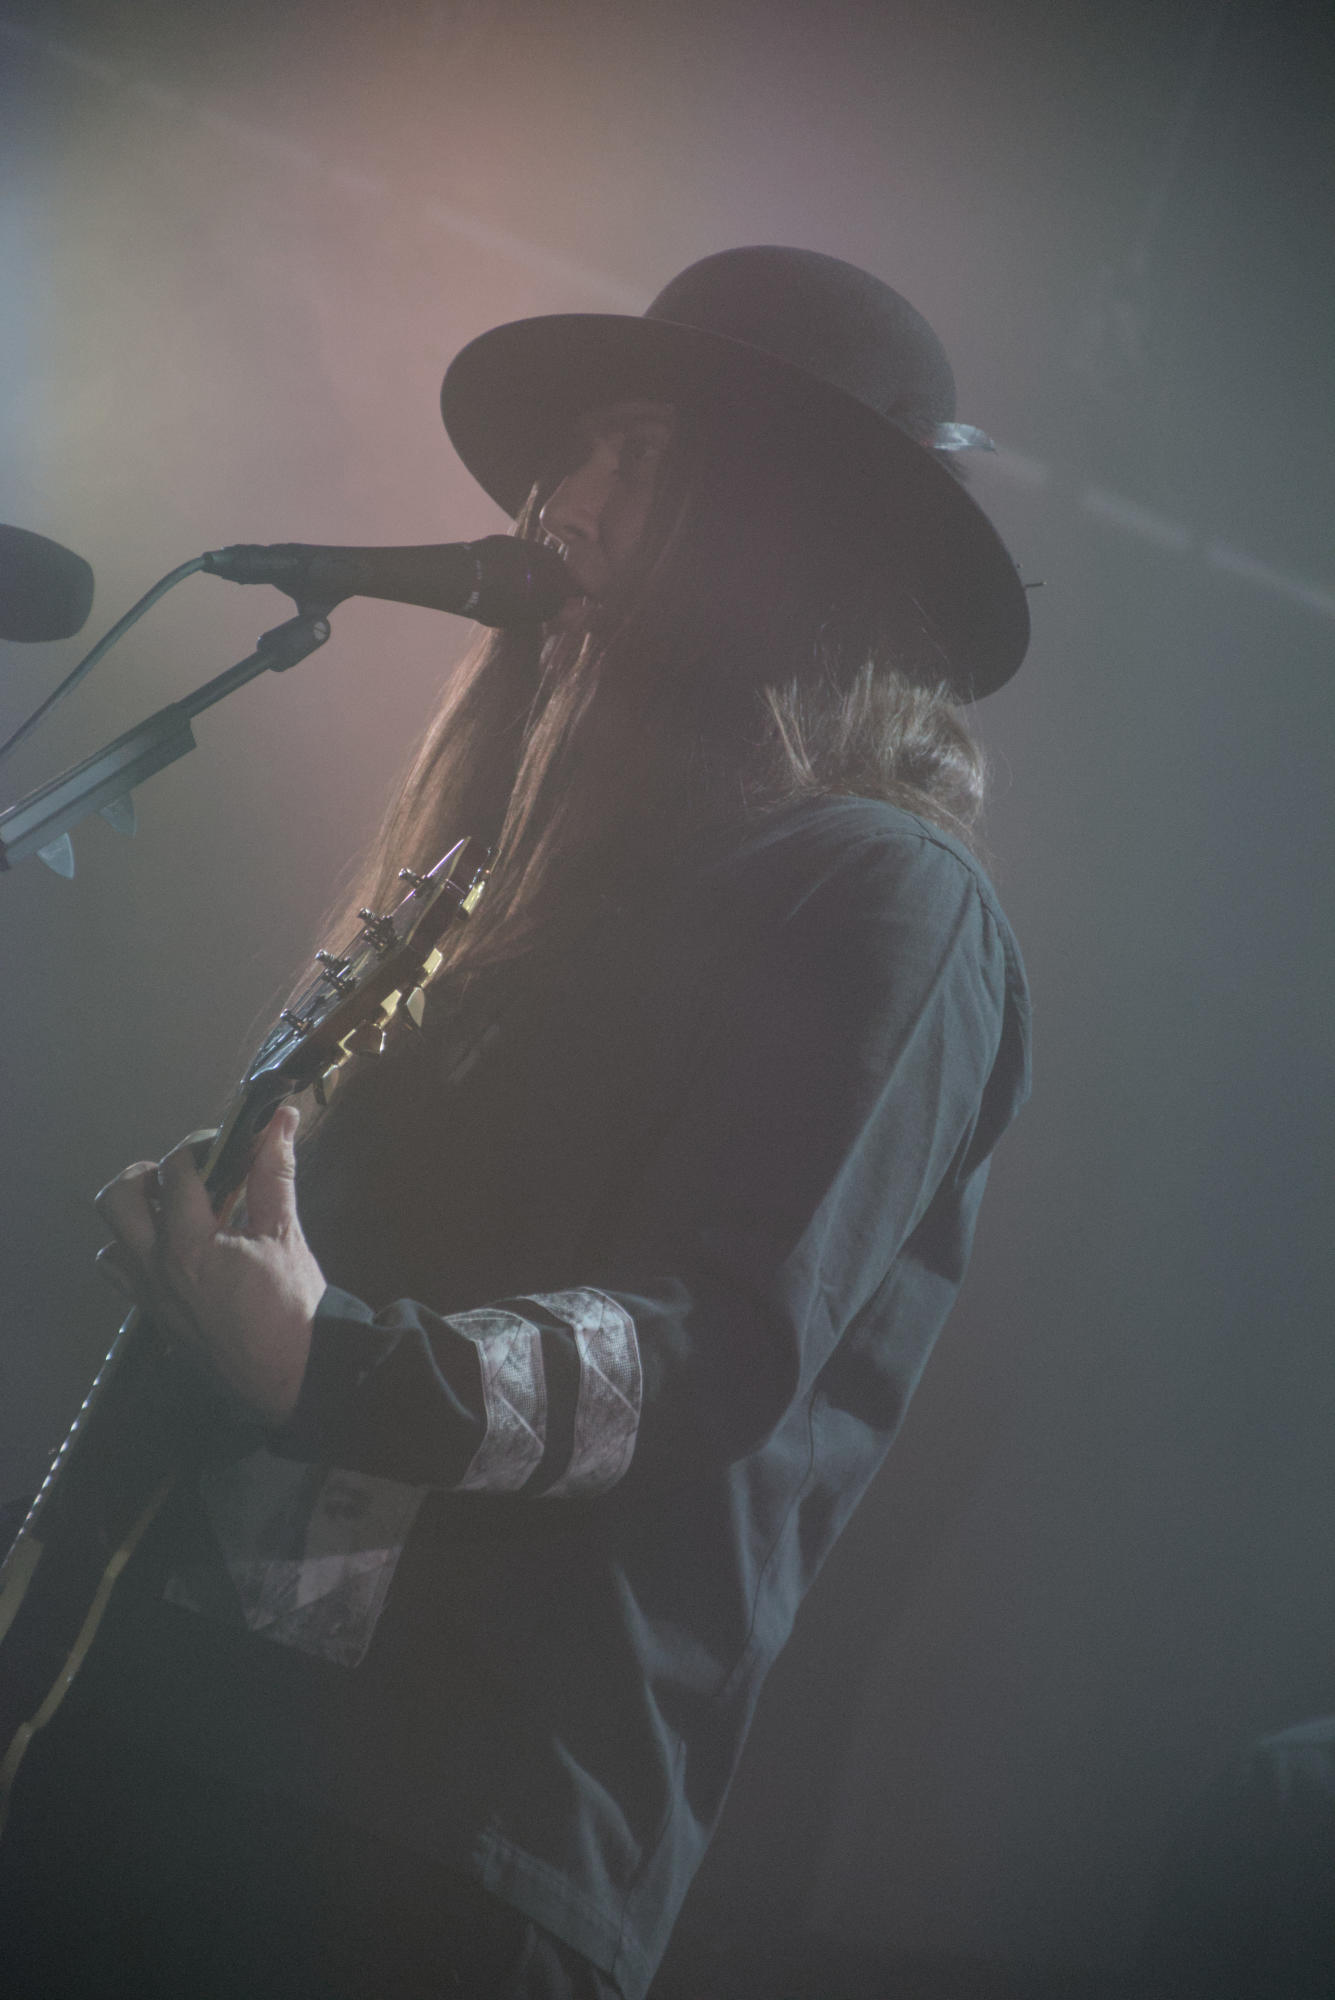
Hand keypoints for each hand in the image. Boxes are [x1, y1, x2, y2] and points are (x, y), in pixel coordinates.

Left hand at [94, 1104, 324, 1427]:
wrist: (291, 1375)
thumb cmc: (292, 1307)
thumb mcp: (285, 1233)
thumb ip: (274, 1173)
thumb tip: (281, 1121)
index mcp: (189, 1244)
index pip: (176, 1170)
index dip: (199, 1145)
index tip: (224, 1144)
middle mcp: (156, 1268)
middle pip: (117, 1199)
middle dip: (146, 1173)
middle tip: (184, 1172)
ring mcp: (151, 1296)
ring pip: (111, 1240)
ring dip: (135, 1216)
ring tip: (175, 1211)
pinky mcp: (156, 1317)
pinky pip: (124, 1276)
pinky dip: (137, 1253)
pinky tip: (174, 1250)